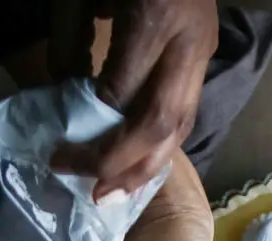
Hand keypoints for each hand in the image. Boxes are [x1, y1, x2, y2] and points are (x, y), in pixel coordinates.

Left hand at [54, 0, 217, 199]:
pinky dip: (161, 146)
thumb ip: (74, 38)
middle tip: (93, 191)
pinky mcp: (205, 55)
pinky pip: (186, 114)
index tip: (66, 150)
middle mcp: (188, 42)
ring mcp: (202, 51)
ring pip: (182, 126)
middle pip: (162, 123)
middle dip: (125, 164)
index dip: (98, 128)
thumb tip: (72, 97)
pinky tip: (138, 165)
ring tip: (115, 192)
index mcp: (156, 16)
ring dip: (148, 166)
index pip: (125, 93)